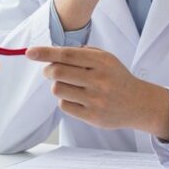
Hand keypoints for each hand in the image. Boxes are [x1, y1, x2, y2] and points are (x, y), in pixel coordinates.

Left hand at [26, 46, 168, 139]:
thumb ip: (82, 52)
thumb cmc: (117, 78)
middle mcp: (99, 80)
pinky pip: (64, 105)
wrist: (138, 103)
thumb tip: (53, 52)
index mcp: (102, 62)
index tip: (30, 52)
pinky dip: (64, 99)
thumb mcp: (107, 58)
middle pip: (57, 72)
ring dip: (57, 85)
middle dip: (47, 70)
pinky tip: (76, 97)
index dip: (45, 52)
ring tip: (68, 85)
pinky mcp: (92, 116)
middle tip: (49, 70)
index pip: (67, 55)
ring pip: (58, 89)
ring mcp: (95, 99)